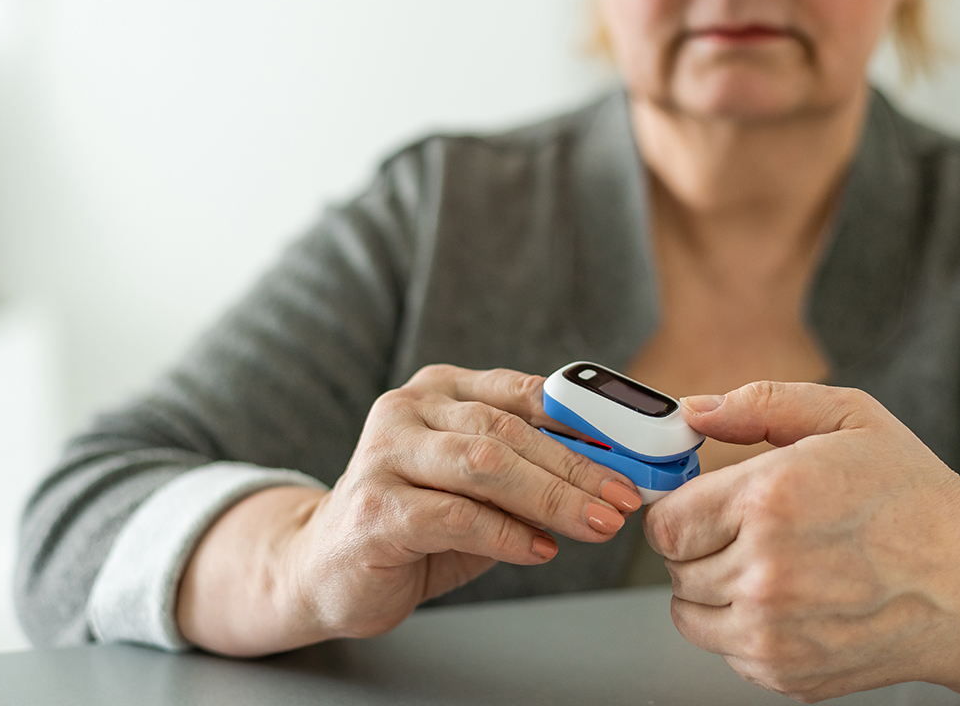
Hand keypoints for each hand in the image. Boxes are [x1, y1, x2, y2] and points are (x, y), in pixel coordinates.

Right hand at [289, 366, 639, 642]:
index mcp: (439, 390)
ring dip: (552, 496)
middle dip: (577, 466)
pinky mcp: (373, 509)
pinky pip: (455, 515)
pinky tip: (540, 550)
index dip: (585, 420)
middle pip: (508, 429)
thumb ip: (529, 475)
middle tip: (624, 498)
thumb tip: (611, 479)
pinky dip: (506, 534)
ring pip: (485, 463)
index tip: (635, 451)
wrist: (325, 568)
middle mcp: (407, 410)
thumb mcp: (479, 490)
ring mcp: (384, 456)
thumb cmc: (414, 523)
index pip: (524, 393)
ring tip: (596, 524)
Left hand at [644, 382, 959, 704]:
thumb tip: (693, 412)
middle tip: (748, 531)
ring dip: (714, 588)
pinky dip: (743, 626)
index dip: (680, 509)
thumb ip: (760, 404)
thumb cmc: (914, 498)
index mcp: (770, 500)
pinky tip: (791, 599)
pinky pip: (725, 648)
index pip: (666, 523)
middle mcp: (766, 572)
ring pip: (690, 612)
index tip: (702, 504)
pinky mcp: (786, 672)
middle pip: (675, 567)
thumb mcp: (847, 418)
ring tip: (771, 564)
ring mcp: (774, 631)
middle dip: (701, 545)